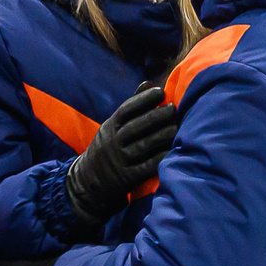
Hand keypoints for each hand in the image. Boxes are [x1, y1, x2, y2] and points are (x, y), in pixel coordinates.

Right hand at [67, 84, 178, 225]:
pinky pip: (145, 167)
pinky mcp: (127, 178)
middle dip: (156, 116)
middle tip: (173, 108)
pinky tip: (172, 151)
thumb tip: (149, 83)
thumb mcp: (112, 125)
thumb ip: (132, 105)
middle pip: (136, 126)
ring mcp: (120, 161)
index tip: (160, 91)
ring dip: (161, 136)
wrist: (88, 182)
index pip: (126, 109)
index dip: (143, 99)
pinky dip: (159, 159)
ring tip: (176, 127)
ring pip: (143, 146)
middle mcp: (113, 142)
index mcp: (110, 126)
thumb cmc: (109, 147)